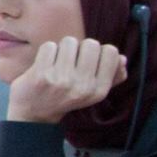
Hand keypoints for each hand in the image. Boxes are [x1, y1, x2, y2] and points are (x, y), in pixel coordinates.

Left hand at [8, 37, 126, 125]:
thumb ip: (112, 76)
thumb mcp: (92, 92)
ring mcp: (62, 80)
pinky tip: (44, 64)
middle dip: (80, 48)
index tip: (87, 61)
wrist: (33, 114)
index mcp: (99, 90)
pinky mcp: (41, 75)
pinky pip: (50, 46)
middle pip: (91, 43)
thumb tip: (123, 59)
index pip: (111, 52)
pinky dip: (47, 51)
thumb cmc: (65, 97)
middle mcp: (83, 86)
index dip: (98, 51)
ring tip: (57, 63)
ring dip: (62, 49)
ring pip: (69, 42)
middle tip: (70, 61)